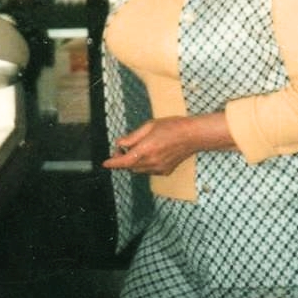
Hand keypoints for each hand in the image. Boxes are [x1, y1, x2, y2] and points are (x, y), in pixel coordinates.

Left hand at [102, 113, 234, 175]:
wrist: (193, 136)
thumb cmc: (172, 127)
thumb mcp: (149, 126)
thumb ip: (132, 137)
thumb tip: (120, 143)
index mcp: (146, 150)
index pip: (124, 161)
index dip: (113, 163)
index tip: (105, 163)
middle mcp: (151, 162)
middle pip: (130, 166)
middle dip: (123, 159)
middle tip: (122, 148)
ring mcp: (159, 168)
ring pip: (139, 170)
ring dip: (134, 162)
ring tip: (137, 149)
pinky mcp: (165, 171)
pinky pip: (149, 171)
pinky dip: (145, 164)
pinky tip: (151, 153)